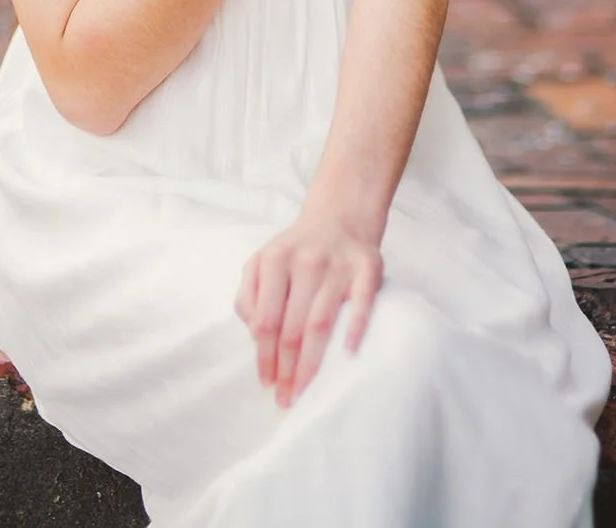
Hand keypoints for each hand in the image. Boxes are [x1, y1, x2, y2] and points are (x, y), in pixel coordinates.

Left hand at [233, 210, 382, 407]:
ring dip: (312, 362)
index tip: (266, 383)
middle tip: (285, 400)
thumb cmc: (295, 250)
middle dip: (286, 368)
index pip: (265, 319)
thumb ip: (249, 293)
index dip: (264, 355)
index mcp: (274, 261)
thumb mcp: (262, 262)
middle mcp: (305, 262)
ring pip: (320, 321)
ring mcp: (337, 265)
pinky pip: (362, 302)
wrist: (339, 216)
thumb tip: (253, 332)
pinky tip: (348, 353)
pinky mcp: (367, 268)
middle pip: (291, 327)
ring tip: (304, 390)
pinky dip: (356, 327)